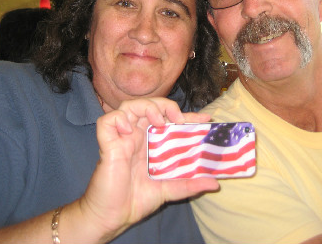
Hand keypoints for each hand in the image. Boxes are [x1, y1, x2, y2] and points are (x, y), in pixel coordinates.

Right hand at [79, 98, 219, 239]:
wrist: (113, 217)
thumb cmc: (136, 201)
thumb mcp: (168, 190)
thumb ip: (189, 185)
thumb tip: (215, 184)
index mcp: (151, 143)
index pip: (170, 120)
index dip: (187, 116)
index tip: (205, 120)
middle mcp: (137, 136)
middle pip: (149, 106)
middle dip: (165, 105)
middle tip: (177, 118)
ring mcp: (122, 138)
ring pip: (129, 106)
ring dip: (145, 107)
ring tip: (156, 121)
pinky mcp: (107, 144)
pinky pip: (106, 121)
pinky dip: (118, 119)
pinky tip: (128, 130)